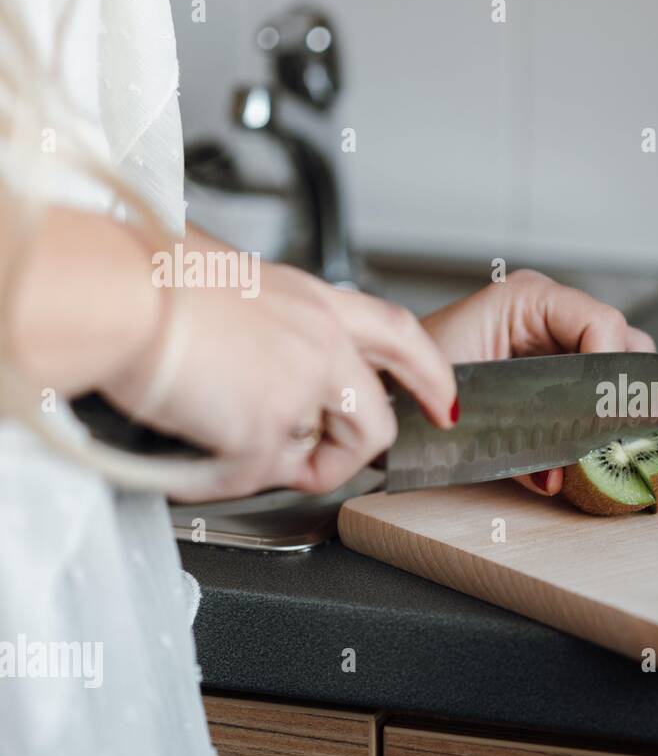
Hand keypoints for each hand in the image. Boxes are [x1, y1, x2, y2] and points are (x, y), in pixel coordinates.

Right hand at [102, 264, 456, 501]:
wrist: (116, 292)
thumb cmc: (147, 273)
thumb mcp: (226, 276)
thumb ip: (259, 319)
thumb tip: (242, 347)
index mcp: (315, 299)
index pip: (400, 336)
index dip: (429, 375)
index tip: (443, 404)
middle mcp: (322, 341)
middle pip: (375, 419)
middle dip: (353, 453)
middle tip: (322, 466)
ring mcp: (302, 387)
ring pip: (326, 456)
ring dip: (284, 469)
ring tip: (236, 460)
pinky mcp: (266, 429)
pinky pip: (256, 479)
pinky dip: (219, 482)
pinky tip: (191, 465)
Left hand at [419, 269, 654, 495]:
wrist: (381, 385)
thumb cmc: (407, 378)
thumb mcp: (460, 402)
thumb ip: (512, 439)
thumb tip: (556, 478)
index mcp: (527, 299)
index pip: (602, 324)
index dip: (610, 372)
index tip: (603, 417)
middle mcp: (550, 314)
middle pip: (624, 343)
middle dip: (620, 393)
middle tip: (608, 437)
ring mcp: (557, 339)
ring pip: (620, 367)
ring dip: (613, 408)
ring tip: (595, 445)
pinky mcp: (556, 369)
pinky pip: (598, 389)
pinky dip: (597, 420)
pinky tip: (581, 449)